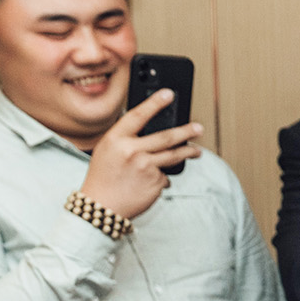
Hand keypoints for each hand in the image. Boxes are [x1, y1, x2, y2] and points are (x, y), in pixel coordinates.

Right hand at [81, 89, 198, 221]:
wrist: (100, 207)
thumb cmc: (102, 177)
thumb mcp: (106, 151)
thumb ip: (125, 138)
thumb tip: (151, 128)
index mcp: (116, 139)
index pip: (138, 115)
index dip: (155, 103)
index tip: (169, 94)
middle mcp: (131, 151)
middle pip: (166, 137)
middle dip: (186, 131)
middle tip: (198, 127)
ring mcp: (145, 167)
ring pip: (174, 156)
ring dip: (189, 152)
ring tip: (196, 151)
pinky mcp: (155, 183)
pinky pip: (165, 176)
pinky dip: (161, 177)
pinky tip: (150, 182)